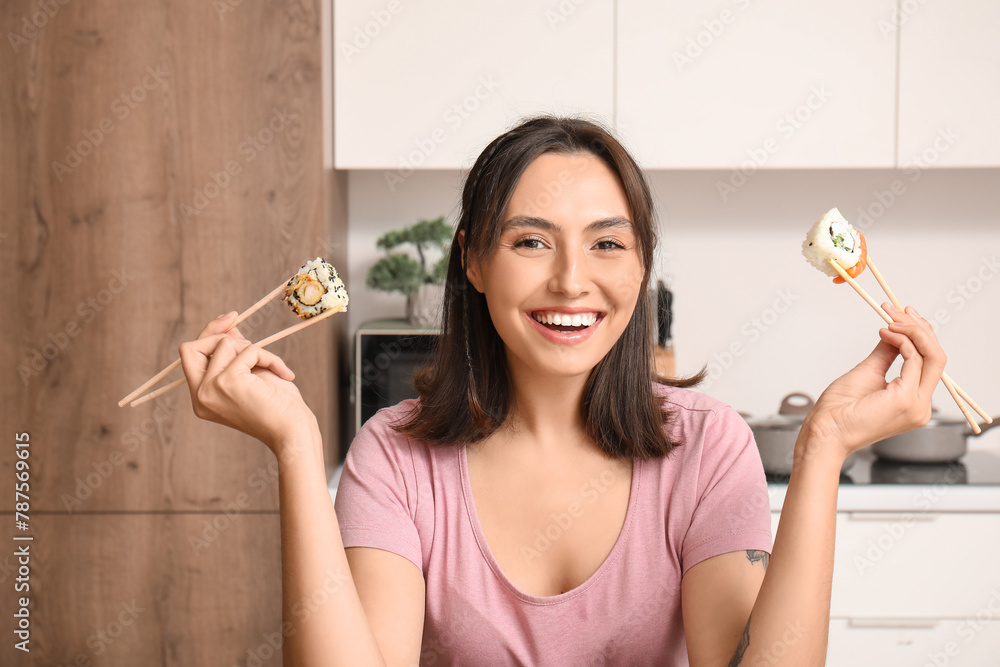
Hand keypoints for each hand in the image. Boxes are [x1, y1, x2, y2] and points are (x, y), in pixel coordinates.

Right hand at [178, 311, 317, 453]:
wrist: (293, 432)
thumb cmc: (278, 407)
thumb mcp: (253, 374)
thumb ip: (236, 352)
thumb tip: (229, 325)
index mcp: (201, 398)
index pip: (191, 357)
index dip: (208, 334)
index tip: (229, 319)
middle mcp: (199, 397)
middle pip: (190, 347)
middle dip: (216, 332)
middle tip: (241, 327)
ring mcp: (210, 390)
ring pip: (224, 344)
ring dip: (254, 349)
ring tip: (272, 369)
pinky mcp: (228, 382)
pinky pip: (249, 350)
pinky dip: (269, 357)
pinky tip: (284, 374)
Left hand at [799, 304, 946, 462]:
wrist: (825, 431)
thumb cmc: (840, 408)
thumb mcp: (868, 373)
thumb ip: (887, 354)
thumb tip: (895, 331)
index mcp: (915, 402)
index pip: (932, 363)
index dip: (921, 335)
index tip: (903, 314)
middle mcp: (921, 406)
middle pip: (938, 357)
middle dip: (919, 328)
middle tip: (897, 310)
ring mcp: (916, 405)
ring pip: (932, 356)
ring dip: (911, 330)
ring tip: (889, 318)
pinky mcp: (905, 399)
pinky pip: (913, 360)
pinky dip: (902, 341)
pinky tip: (885, 333)